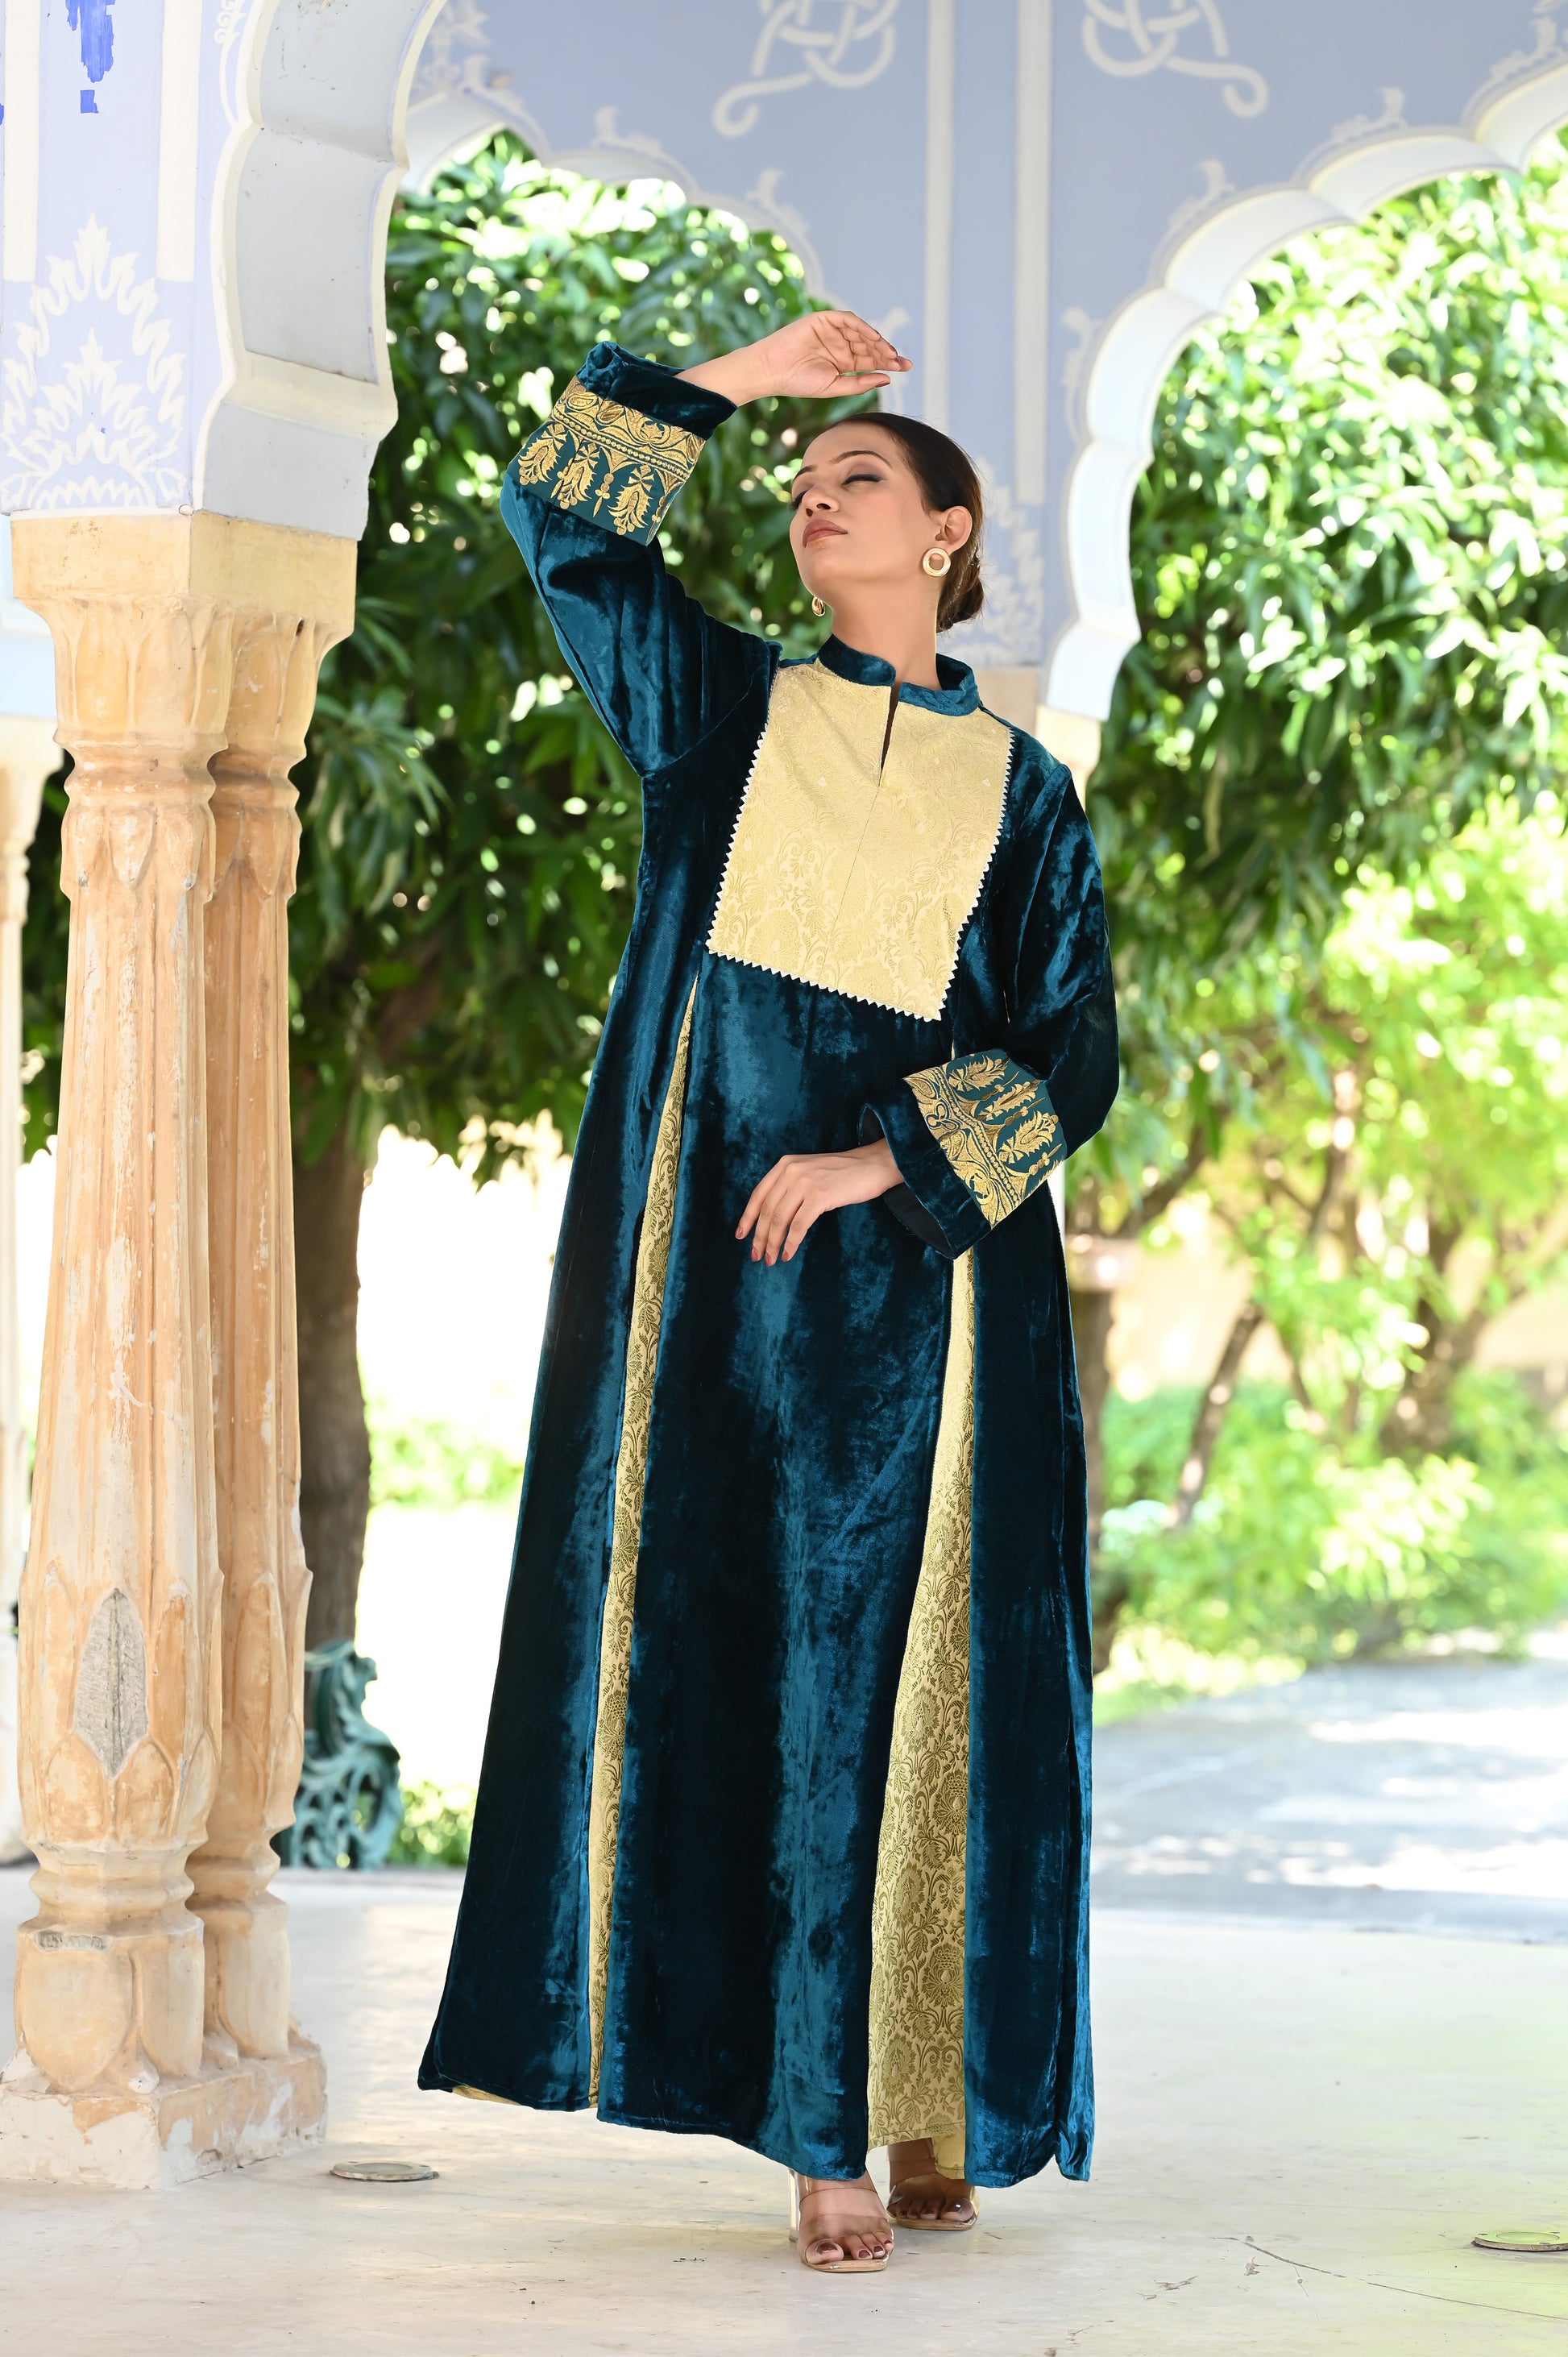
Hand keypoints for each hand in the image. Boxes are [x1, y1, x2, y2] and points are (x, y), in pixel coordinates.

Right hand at [679, 312, 910, 407]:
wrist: (772, 371)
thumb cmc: (798, 382)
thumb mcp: (834, 387)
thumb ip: (859, 383)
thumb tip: (886, 379)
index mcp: (843, 362)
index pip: (870, 360)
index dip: (888, 363)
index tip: (905, 368)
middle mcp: (840, 345)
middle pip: (869, 346)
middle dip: (887, 353)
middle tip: (902, 362)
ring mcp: (832, 331)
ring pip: (861, 333)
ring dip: (876, 341)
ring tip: (889, 353)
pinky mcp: (822, 319)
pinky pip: (847, 320)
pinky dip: (861, 326)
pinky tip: (873, 337)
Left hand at [736, 1138, 901, 1265]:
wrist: (873, 1165)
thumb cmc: (844, 1173)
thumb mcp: (809, 1171)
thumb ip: (790, 1186)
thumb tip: (772, 1217)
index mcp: (785, 1164)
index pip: (758, 1194)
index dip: (748, 1217)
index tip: (741, 1235)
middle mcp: (791, 1171)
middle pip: (767, 1210)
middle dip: (759, 1237)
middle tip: (756, 1256)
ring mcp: (805, 1183)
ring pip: (780, 1219)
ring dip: (773, 1243)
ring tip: (771, 1259)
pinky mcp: (819, 1196)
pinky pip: (798, 1225)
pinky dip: (791, 1242)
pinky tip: (787, 1253)